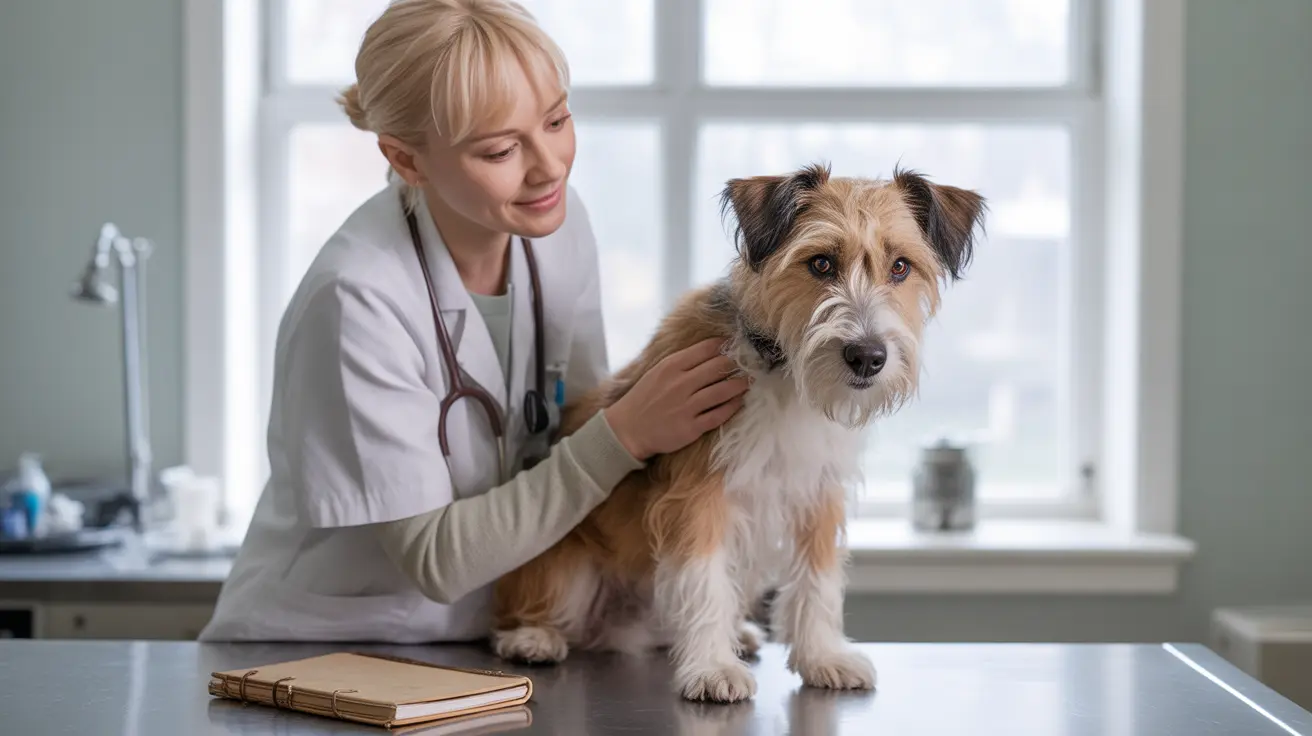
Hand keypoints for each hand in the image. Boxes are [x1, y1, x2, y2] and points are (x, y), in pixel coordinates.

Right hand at [605, 338, 749, 460]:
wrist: (628, 429)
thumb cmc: (645, 398)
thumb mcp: (658, 372)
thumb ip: (682, 362)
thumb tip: (711, 350)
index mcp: (671, 366)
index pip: (706, 349)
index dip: (726, 346)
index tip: (738, 346)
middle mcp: (680, 384)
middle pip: (718, 367)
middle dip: (737, 363)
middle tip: (751, 363)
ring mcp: (686, 406)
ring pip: (722, 390)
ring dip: (740, 384)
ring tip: (749, 381)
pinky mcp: (691, 427)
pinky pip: (718, 414)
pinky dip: (732, 406)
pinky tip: (740, 401)